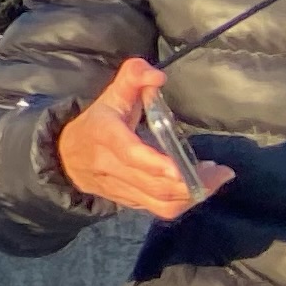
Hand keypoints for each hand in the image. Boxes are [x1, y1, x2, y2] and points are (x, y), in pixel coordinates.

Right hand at [54, 58, 228, 217]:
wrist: (67, 157)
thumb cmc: (97, 122)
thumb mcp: (111, 95)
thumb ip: (133, 77)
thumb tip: (157, 76)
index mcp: (103, 135)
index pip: (129, 153)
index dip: (155, 163)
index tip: (182, 167)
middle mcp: (108, 165)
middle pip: (150, 182)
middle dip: (188, 180)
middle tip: (218, 170)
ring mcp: (117, 187)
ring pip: (157, 200)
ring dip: (190, 193)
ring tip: (214, 178)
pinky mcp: (127, 201)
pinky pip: (158, 209)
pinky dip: (183, 202)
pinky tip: (200, 188)